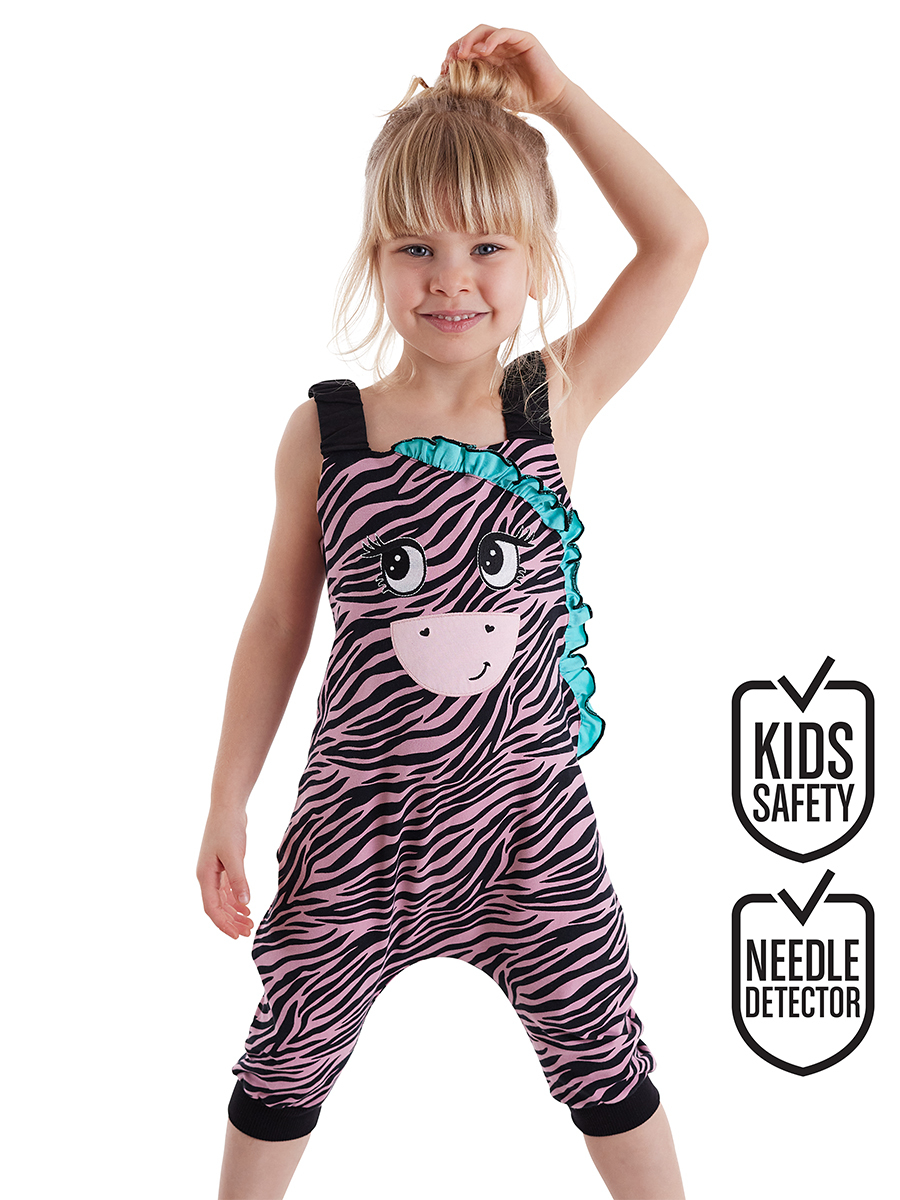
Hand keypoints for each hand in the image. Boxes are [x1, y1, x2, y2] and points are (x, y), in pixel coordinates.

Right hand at [197, 808, 253, 938]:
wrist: (227, 808)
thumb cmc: (228, 829)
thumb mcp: (234, 855)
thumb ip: (239, 879)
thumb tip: (245, 903)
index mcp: (205, 876)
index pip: (212, 908)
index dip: (223, 924)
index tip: (237, 936)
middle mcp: (206, 876)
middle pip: (217, 907)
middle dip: (231, 922)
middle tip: (248, 932)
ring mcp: (213, 871)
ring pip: (222, 900)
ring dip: (234, 912)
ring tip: (250, 923)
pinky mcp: (222, 865)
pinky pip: (227, 889)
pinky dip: (236, 899)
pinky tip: (246, 906)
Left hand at [440, 25, 572, 116]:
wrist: (548, 102)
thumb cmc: (523, 100)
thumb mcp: (492, 95)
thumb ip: (475, 88)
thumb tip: (450, 92)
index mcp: (490, 59)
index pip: (466, 50)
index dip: (452, 57)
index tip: (442, 71)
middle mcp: (498, 47)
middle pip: (472, 38)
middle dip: (457, 47)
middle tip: (448, 62)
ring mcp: (511, 41)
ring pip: (484, 32)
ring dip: (470, 40)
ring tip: (461, 55)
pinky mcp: (524, 39)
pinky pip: (504, 33)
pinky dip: (491, 40)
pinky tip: (482, 52)